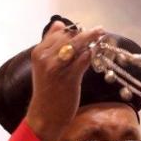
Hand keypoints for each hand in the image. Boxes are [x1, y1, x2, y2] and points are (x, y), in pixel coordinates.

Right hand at [24, 21, 105, 140]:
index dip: (74, 29)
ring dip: (92, 39)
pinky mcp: (69, 79)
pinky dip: (92, 54)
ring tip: (102, 36)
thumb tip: (60, 24)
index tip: (86, 30)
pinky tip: (97, 53)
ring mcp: (57, 68)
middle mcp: (46, 57)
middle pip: (69, 36)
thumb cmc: (47, 91)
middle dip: (86, 32)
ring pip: (77, 45)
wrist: (44, 116)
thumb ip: (51, 45)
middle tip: (100, 30)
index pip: (59, 31)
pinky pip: (83, 60)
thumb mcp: (44, 65)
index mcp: (38, 52)